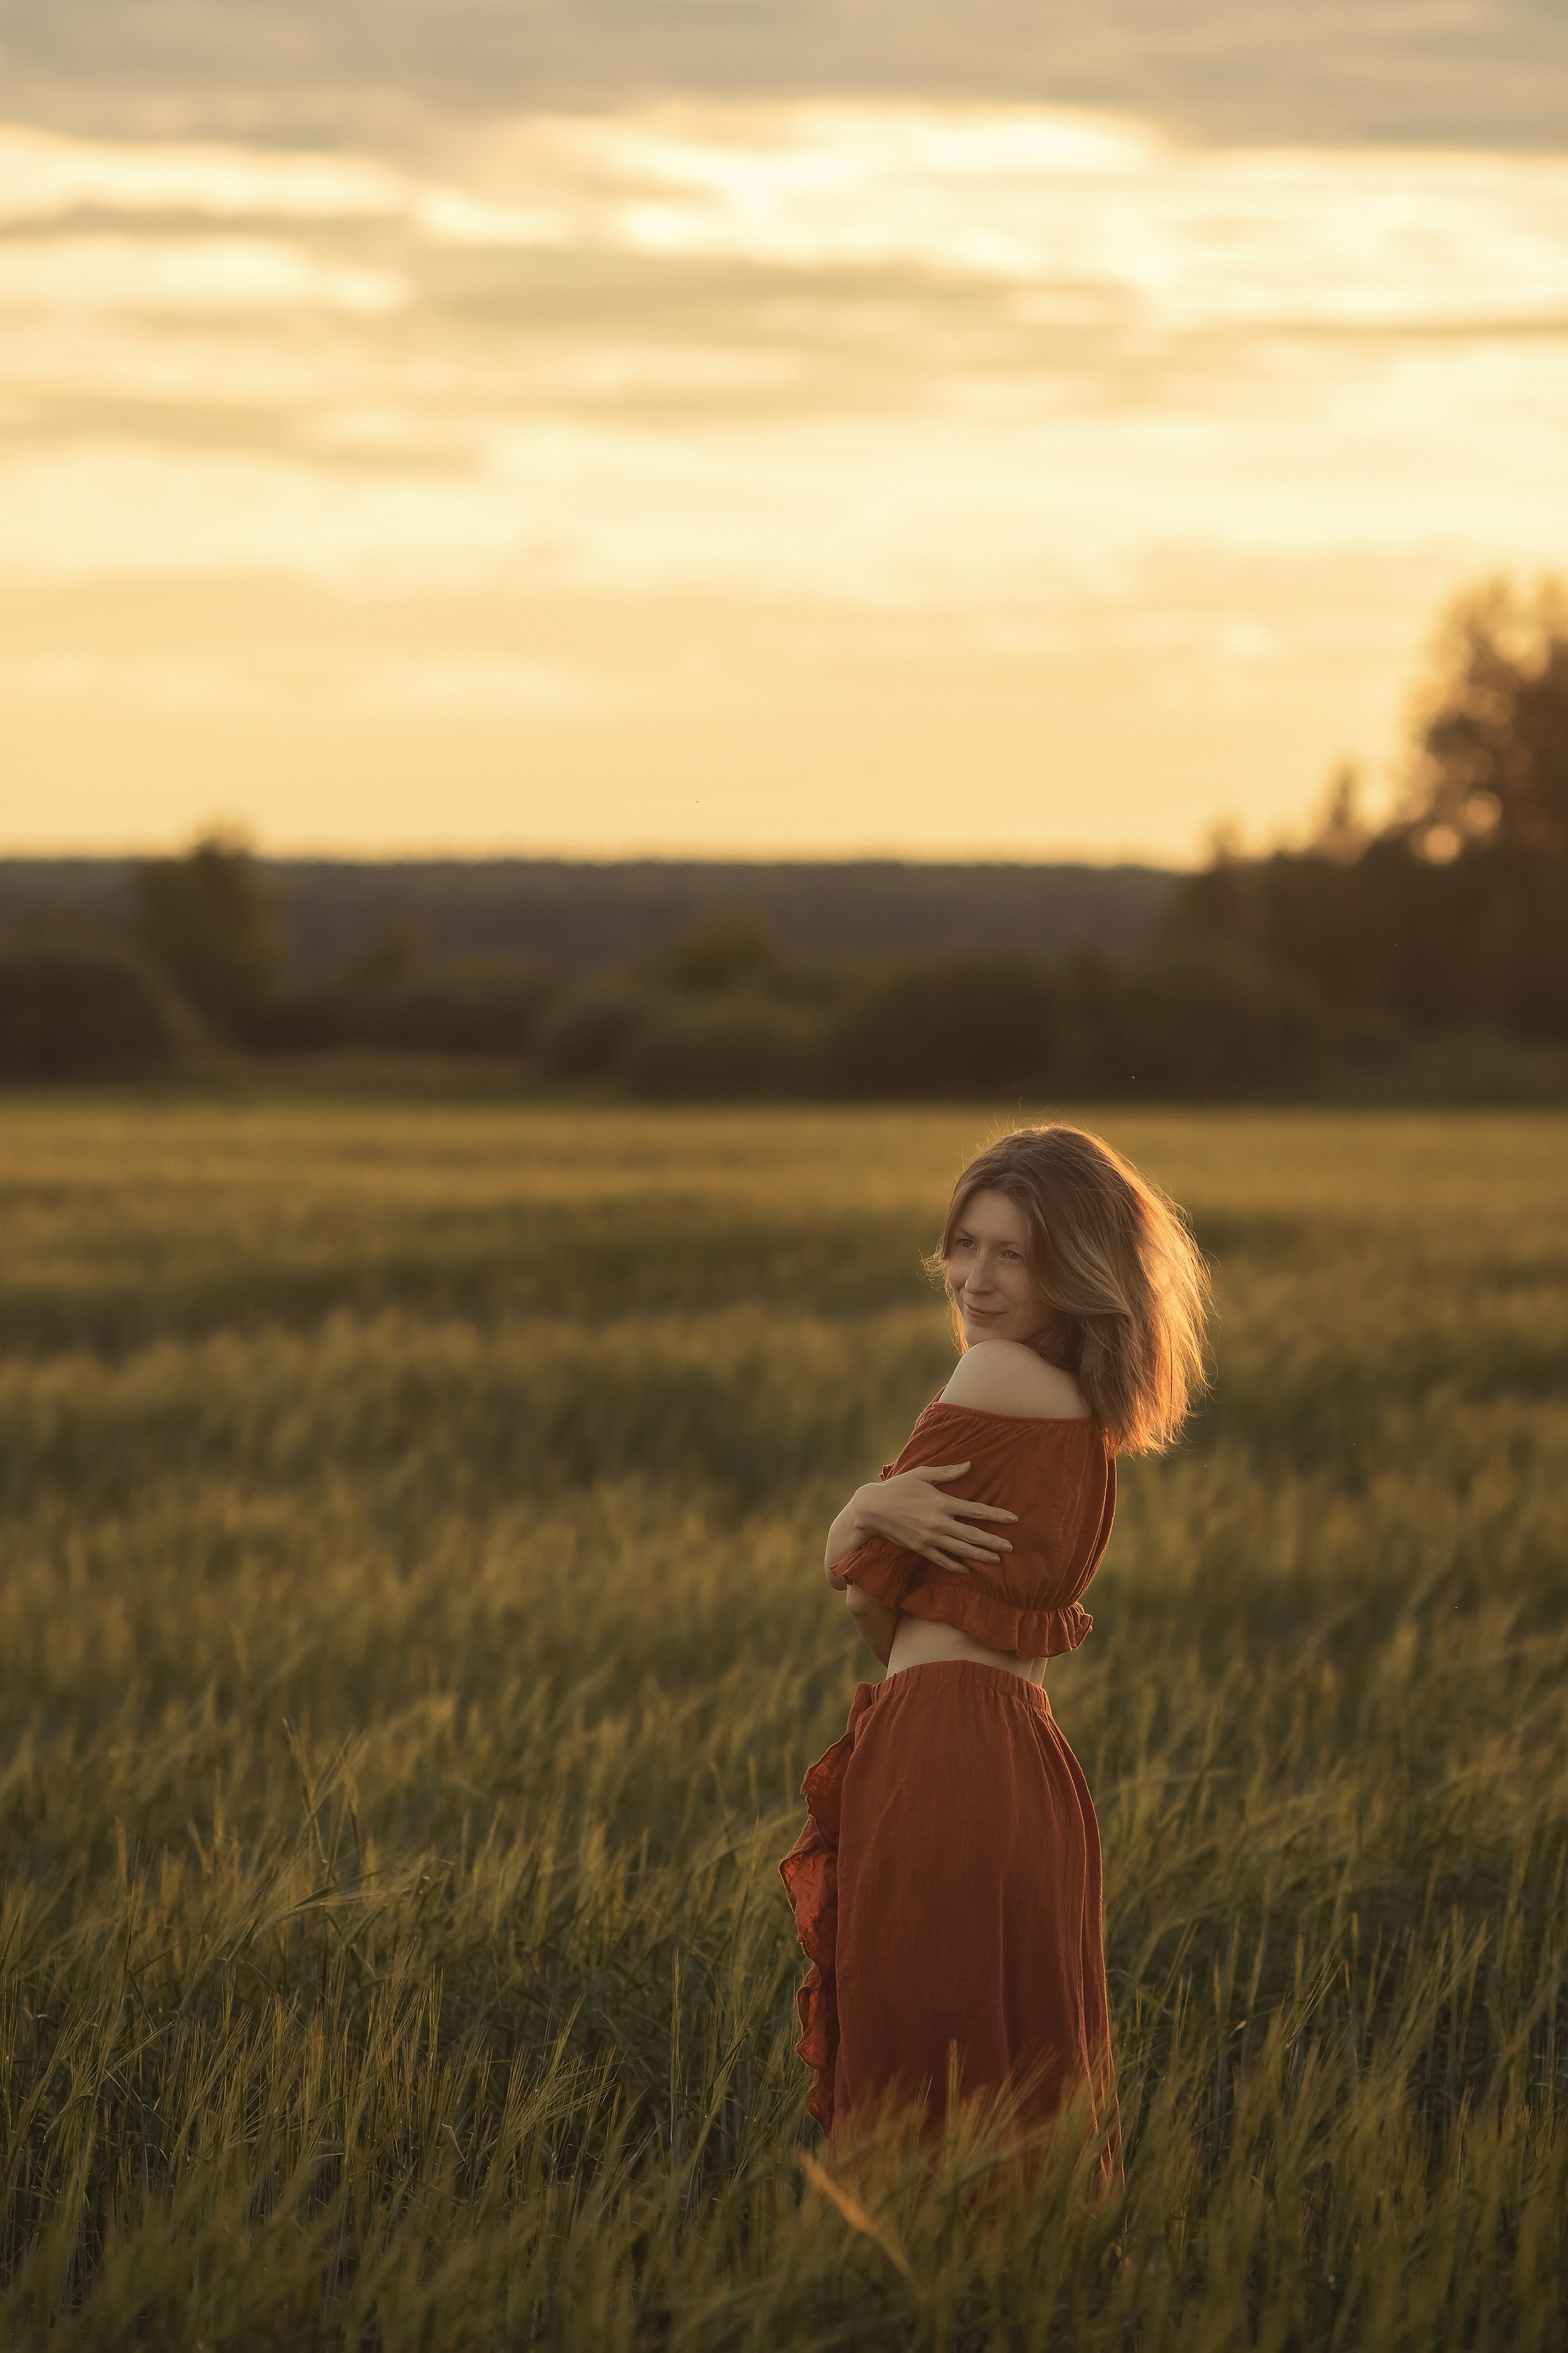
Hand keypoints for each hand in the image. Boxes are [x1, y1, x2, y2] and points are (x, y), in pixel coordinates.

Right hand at [860, 1462, 1016, 1574]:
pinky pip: (942, 1560)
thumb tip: (969, 1465)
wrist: (873, 1508)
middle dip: (993, 1542)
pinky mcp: (920, 1548)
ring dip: (980, 1556)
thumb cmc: (898, 1487)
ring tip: (996, 1560)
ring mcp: (930, 1538)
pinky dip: (956, 1566)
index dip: (996, 1515)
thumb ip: (947, 1472)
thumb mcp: (922, 1474)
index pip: (976, 1510)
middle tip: (1010, 1548)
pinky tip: (967, 1569)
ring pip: (961, 1550)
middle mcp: (939, 1523)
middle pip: (973, 1535)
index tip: (1013, 1519)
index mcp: (942, 1502)